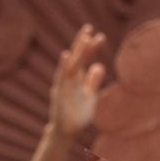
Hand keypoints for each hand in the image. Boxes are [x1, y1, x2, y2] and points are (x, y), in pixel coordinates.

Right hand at [50, 24, 106, 139]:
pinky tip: (67, 55)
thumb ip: (93, 81)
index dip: (91, 48)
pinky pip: (62, 78)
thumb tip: (99, 66)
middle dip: (82, 43)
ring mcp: (63, 85)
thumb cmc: (77, 114)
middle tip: (89, 27)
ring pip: (70, 65)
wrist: (66, 132)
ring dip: (77, 51)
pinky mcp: (60, 94)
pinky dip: (64, 66)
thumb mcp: (89, 96)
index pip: (84, 59)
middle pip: (76, 57)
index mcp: (76, 79)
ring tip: (84, 38)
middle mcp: (69, 79)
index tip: (99, 36)